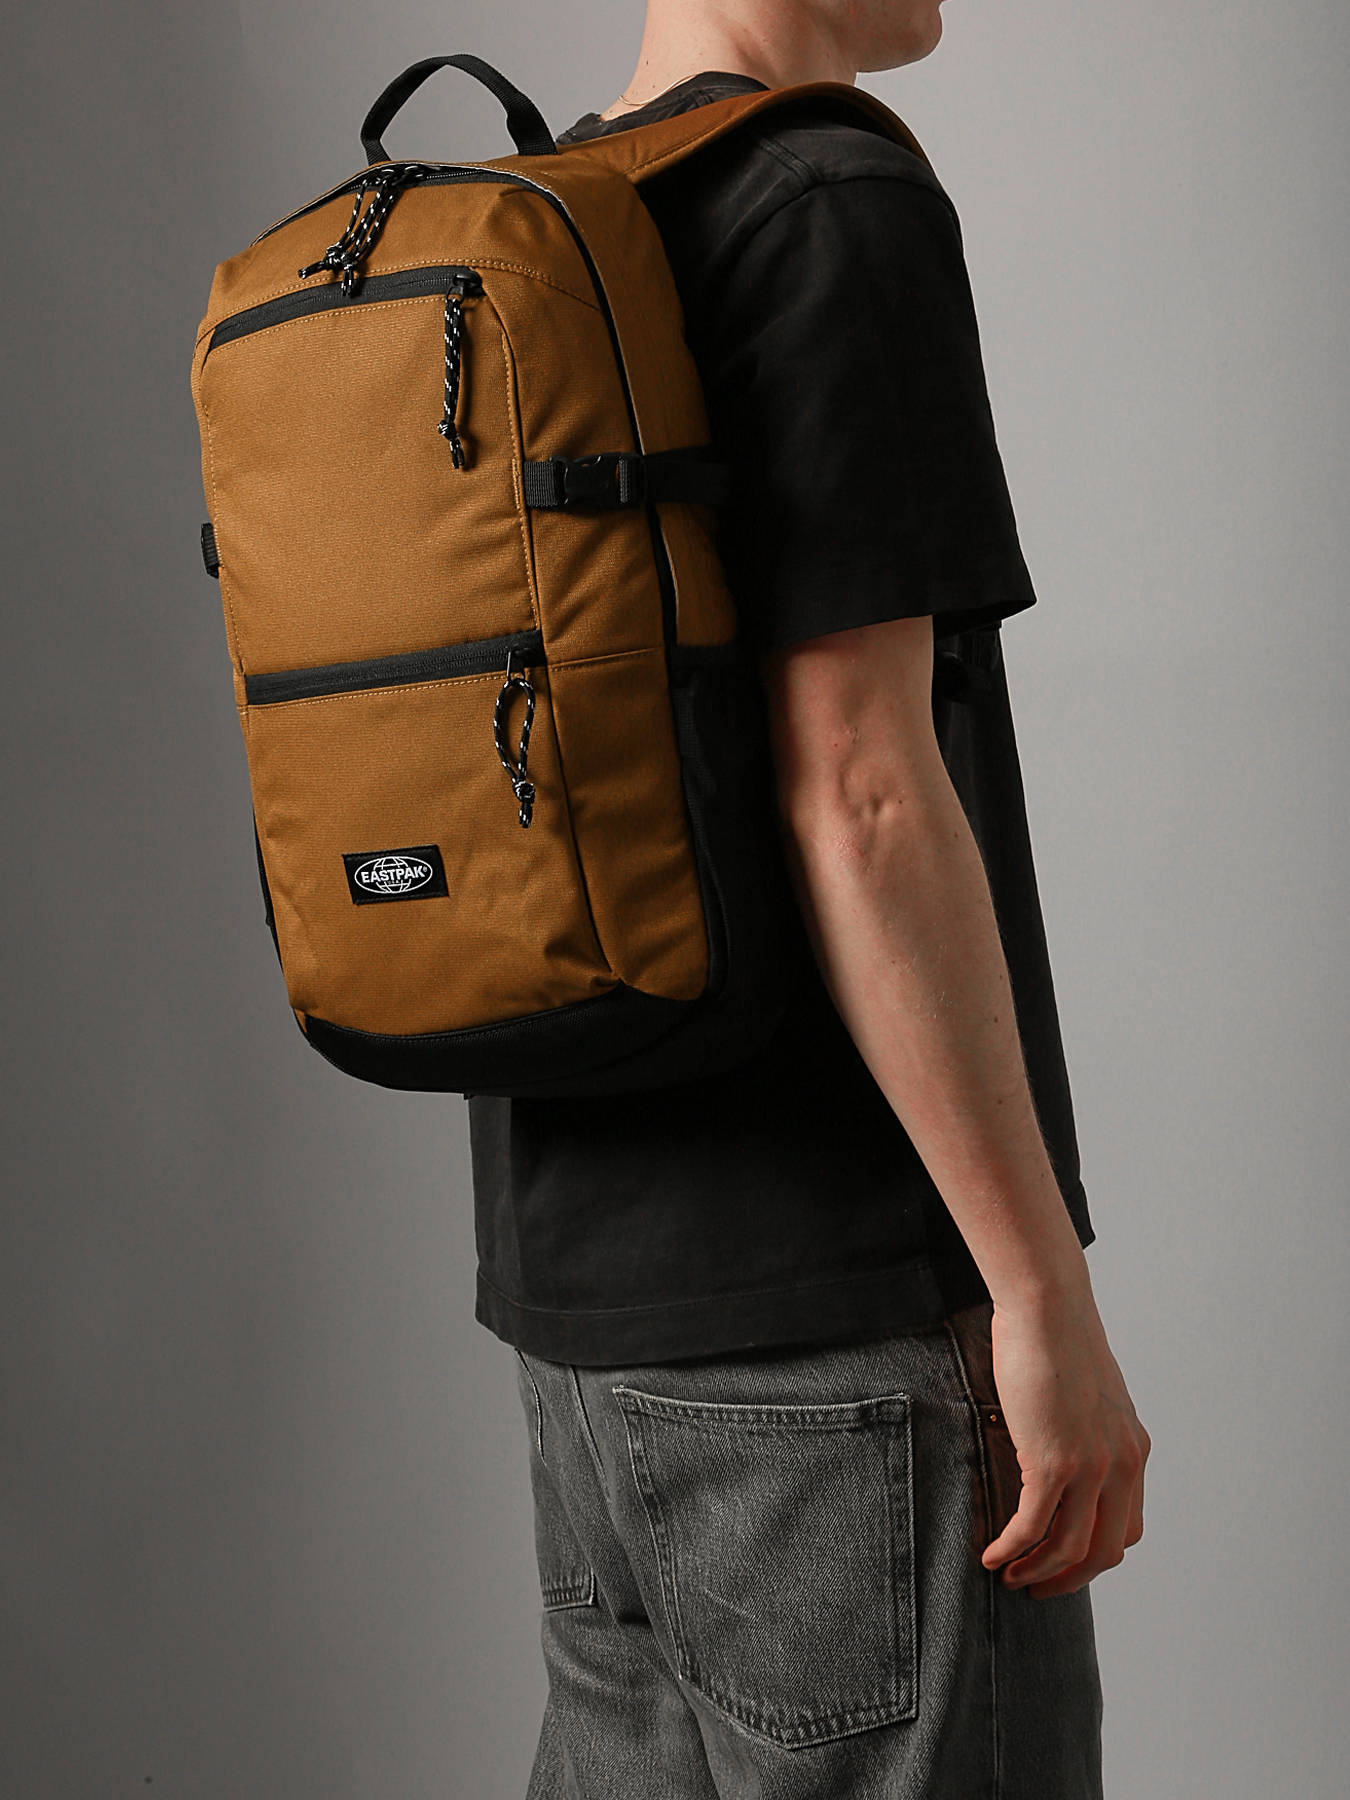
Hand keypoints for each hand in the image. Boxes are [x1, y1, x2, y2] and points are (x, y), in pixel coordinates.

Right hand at [981, 1279, 1149, 1597]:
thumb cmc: (1058, 1336)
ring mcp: (1091, 1467)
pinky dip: (1013, 1548)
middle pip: (1105, 1550)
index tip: (1064, 1560)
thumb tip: (1059, 1442)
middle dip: (1069, 1578)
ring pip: (1070, 1548)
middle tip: (1037, 1587)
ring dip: (1038, 1571)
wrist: (1048, 1307)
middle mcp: (1122, 1465)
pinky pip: (1033, 1525)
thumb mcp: (1087, 1391)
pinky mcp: (1054, 1462)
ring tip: (1009, 1577)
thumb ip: (1085, 1426)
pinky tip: (992, 1553)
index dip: (1095, 1554)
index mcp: (1133, 1448)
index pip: (1126, 1525)